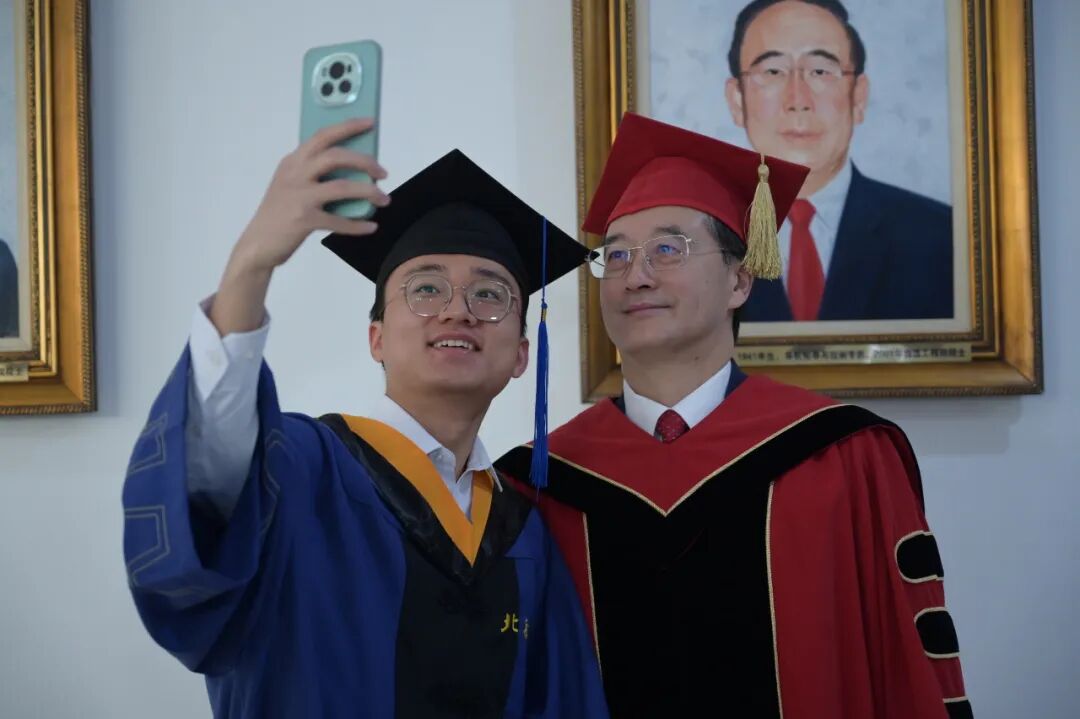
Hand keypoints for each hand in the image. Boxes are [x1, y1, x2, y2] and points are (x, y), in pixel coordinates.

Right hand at [233, 117, 389, 272]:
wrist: (257, 244)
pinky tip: (371, 226)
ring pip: (341, 187)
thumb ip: (313, 173)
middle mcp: (295, 174)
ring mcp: (299, 196)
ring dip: (368, 192)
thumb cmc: (280, 213)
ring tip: (384, 199)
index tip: (370, 122)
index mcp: (293, 161)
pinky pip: (338, 221)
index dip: (348, 127)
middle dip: (364, 161)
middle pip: (335, 156)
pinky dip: (358, 225)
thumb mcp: (291, 184)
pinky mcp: (303, 220)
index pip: (322, 136)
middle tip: (383, 172)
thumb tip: (355, 171)